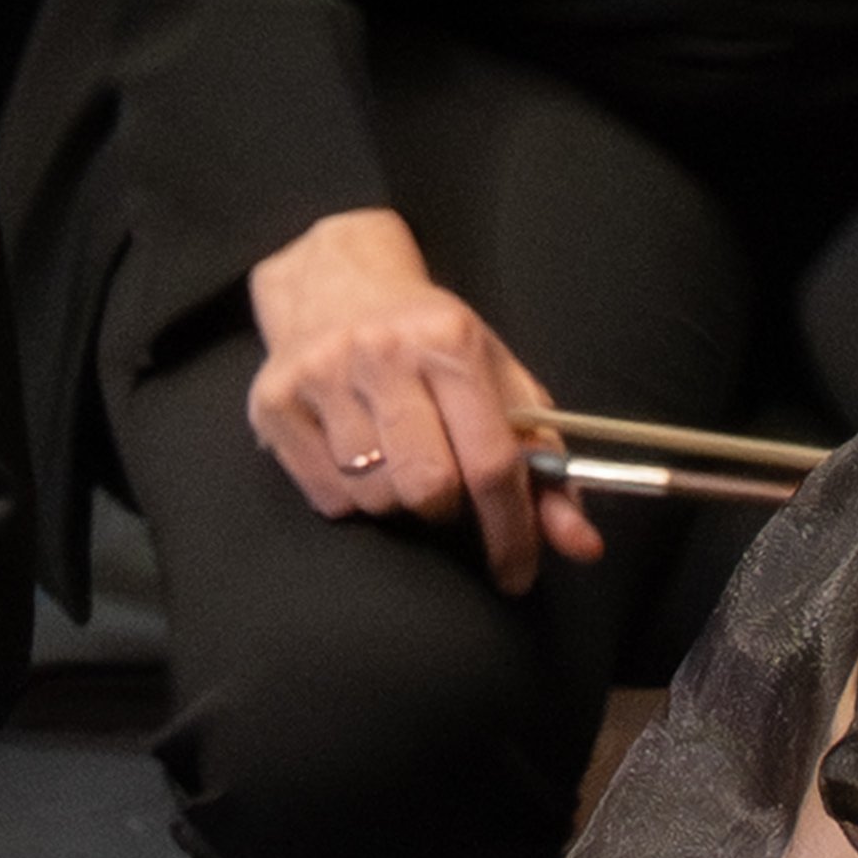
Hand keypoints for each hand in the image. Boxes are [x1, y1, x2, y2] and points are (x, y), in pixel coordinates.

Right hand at [246, 212, 592, 598]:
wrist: (338, 283)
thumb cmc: (432, 345)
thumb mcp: (499, 385)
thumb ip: (545, 466)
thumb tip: (583, 545)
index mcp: (449, 341)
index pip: (492, 463)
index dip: (512, 532)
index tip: (518, 574)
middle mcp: (382, 352)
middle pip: (428, 490)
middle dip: (446, 511)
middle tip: (445, 492)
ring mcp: (322, 375)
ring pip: (375, 499)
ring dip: (398, 501)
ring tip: (398, 460)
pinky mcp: (275, 402)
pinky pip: (329, 498)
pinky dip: (353, 497)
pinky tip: (356, 454)